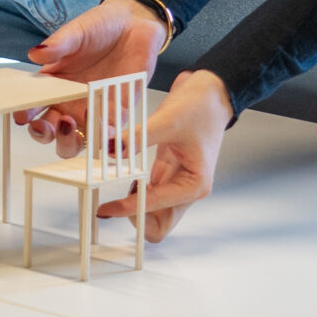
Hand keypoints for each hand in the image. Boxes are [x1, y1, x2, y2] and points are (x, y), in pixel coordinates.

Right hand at [24, 0, 168, 154]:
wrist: (134, 23)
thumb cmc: (100, 26)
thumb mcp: (77, 31)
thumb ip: (59, 44)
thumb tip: (35, 53)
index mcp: (52, 84)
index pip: (32, 105)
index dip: (25, 113)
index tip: (23, 115)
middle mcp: (69, 102)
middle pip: (51, 131)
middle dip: (44, 135)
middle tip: (46, 127)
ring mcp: (93, 110)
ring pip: (77, 140)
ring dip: (71, 142)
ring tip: (71, 125)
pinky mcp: (118, 112)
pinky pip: (110, 132)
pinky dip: (105, 137)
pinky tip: (103, 129)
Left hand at [95, 69, 229, 242]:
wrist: (212, 91)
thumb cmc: (200, 106)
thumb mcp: (168, 119)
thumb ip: (138, 137)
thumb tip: (111, 149)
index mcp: (195, 184)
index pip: (156, 206)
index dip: (128, 208)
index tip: (104, 208)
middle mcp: (187, 189)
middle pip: (159, 225)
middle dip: (135, 219)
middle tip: (111, 203)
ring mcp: (177, 183)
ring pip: (153, 214)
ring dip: (133, 208)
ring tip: (113, 189)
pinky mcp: (167, 173)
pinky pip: (148, 194)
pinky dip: (133, 192)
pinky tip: (121, 176)